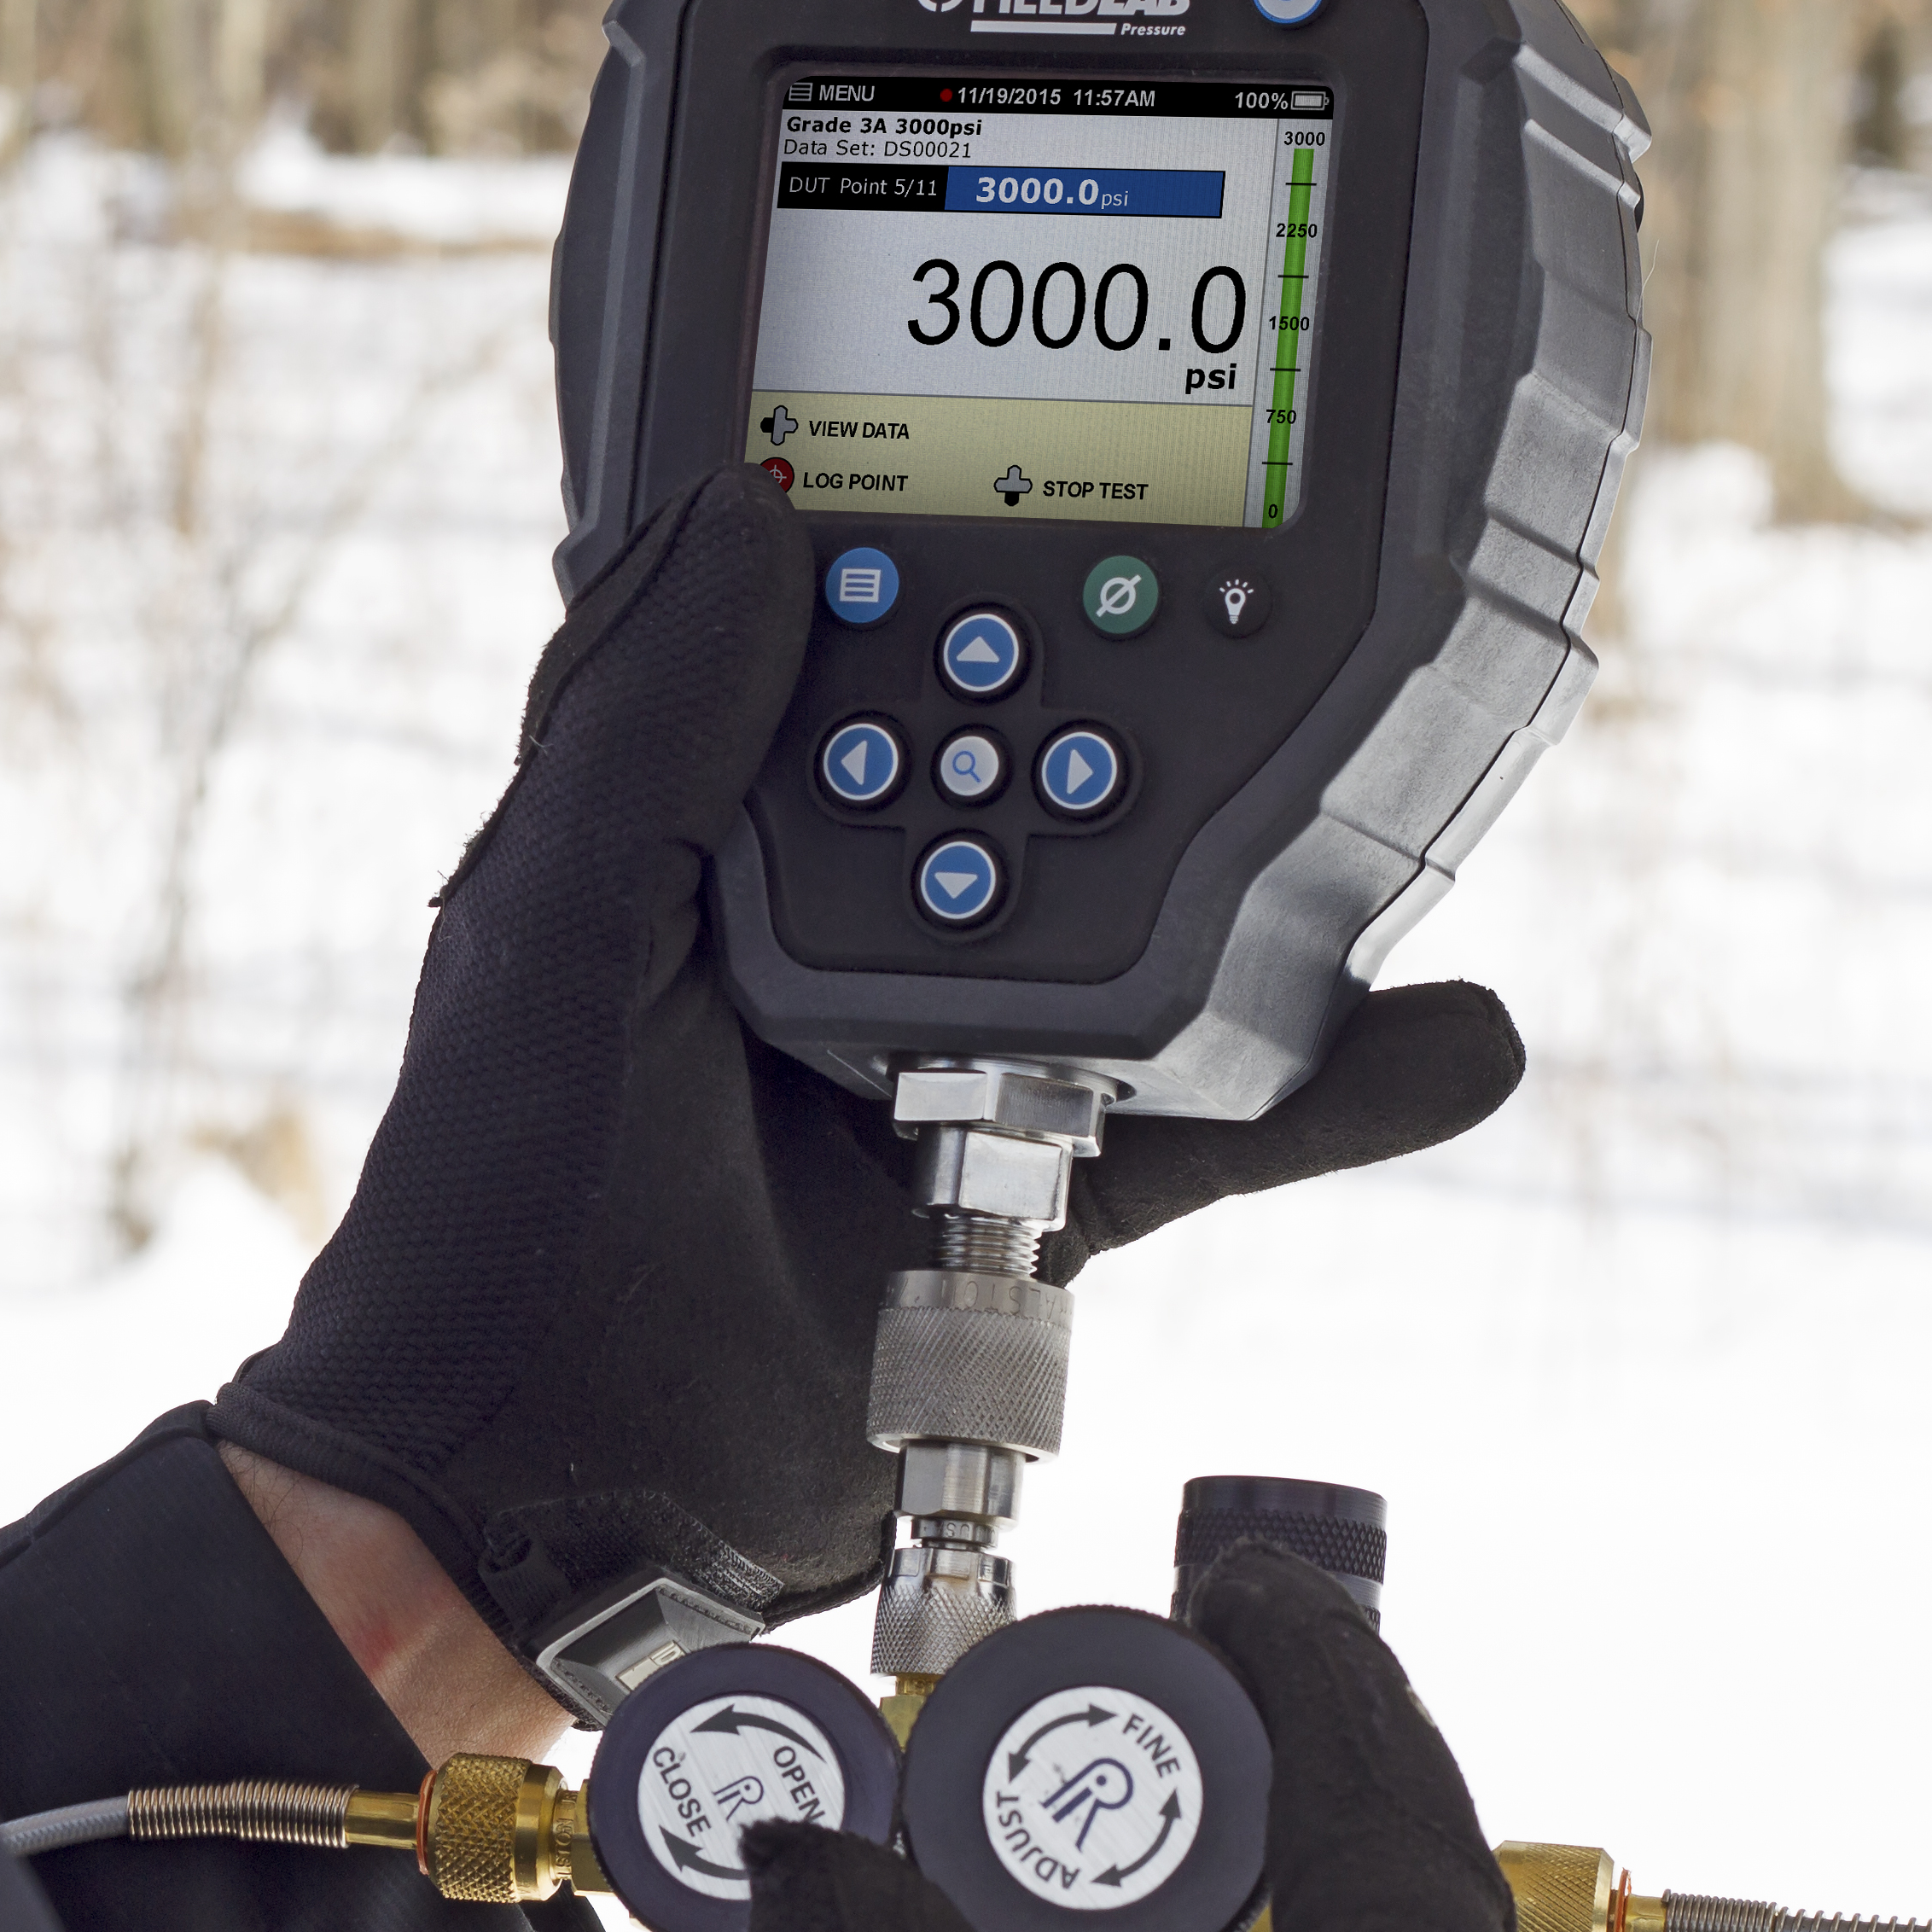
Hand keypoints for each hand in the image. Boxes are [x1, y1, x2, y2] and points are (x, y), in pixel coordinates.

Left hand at [215, 460, 1533, 1702]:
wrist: (529, 1491)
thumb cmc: (483, 1213)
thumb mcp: (557, 930)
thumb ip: (655, 730)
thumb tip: (750, 515)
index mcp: (713, 826)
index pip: (851, 642)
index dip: (950, 544)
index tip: (1068, 441)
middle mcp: (848, 914)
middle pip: (1041, 758)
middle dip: (1158, 688)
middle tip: (1288, 597)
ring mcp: (954, 1045)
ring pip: (1149, 919)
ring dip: (1279, 870)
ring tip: (1399, 790)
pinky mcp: (1043, 1178)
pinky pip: (1212, 1110)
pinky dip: (1331, 1080)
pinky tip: (1448, 1036)